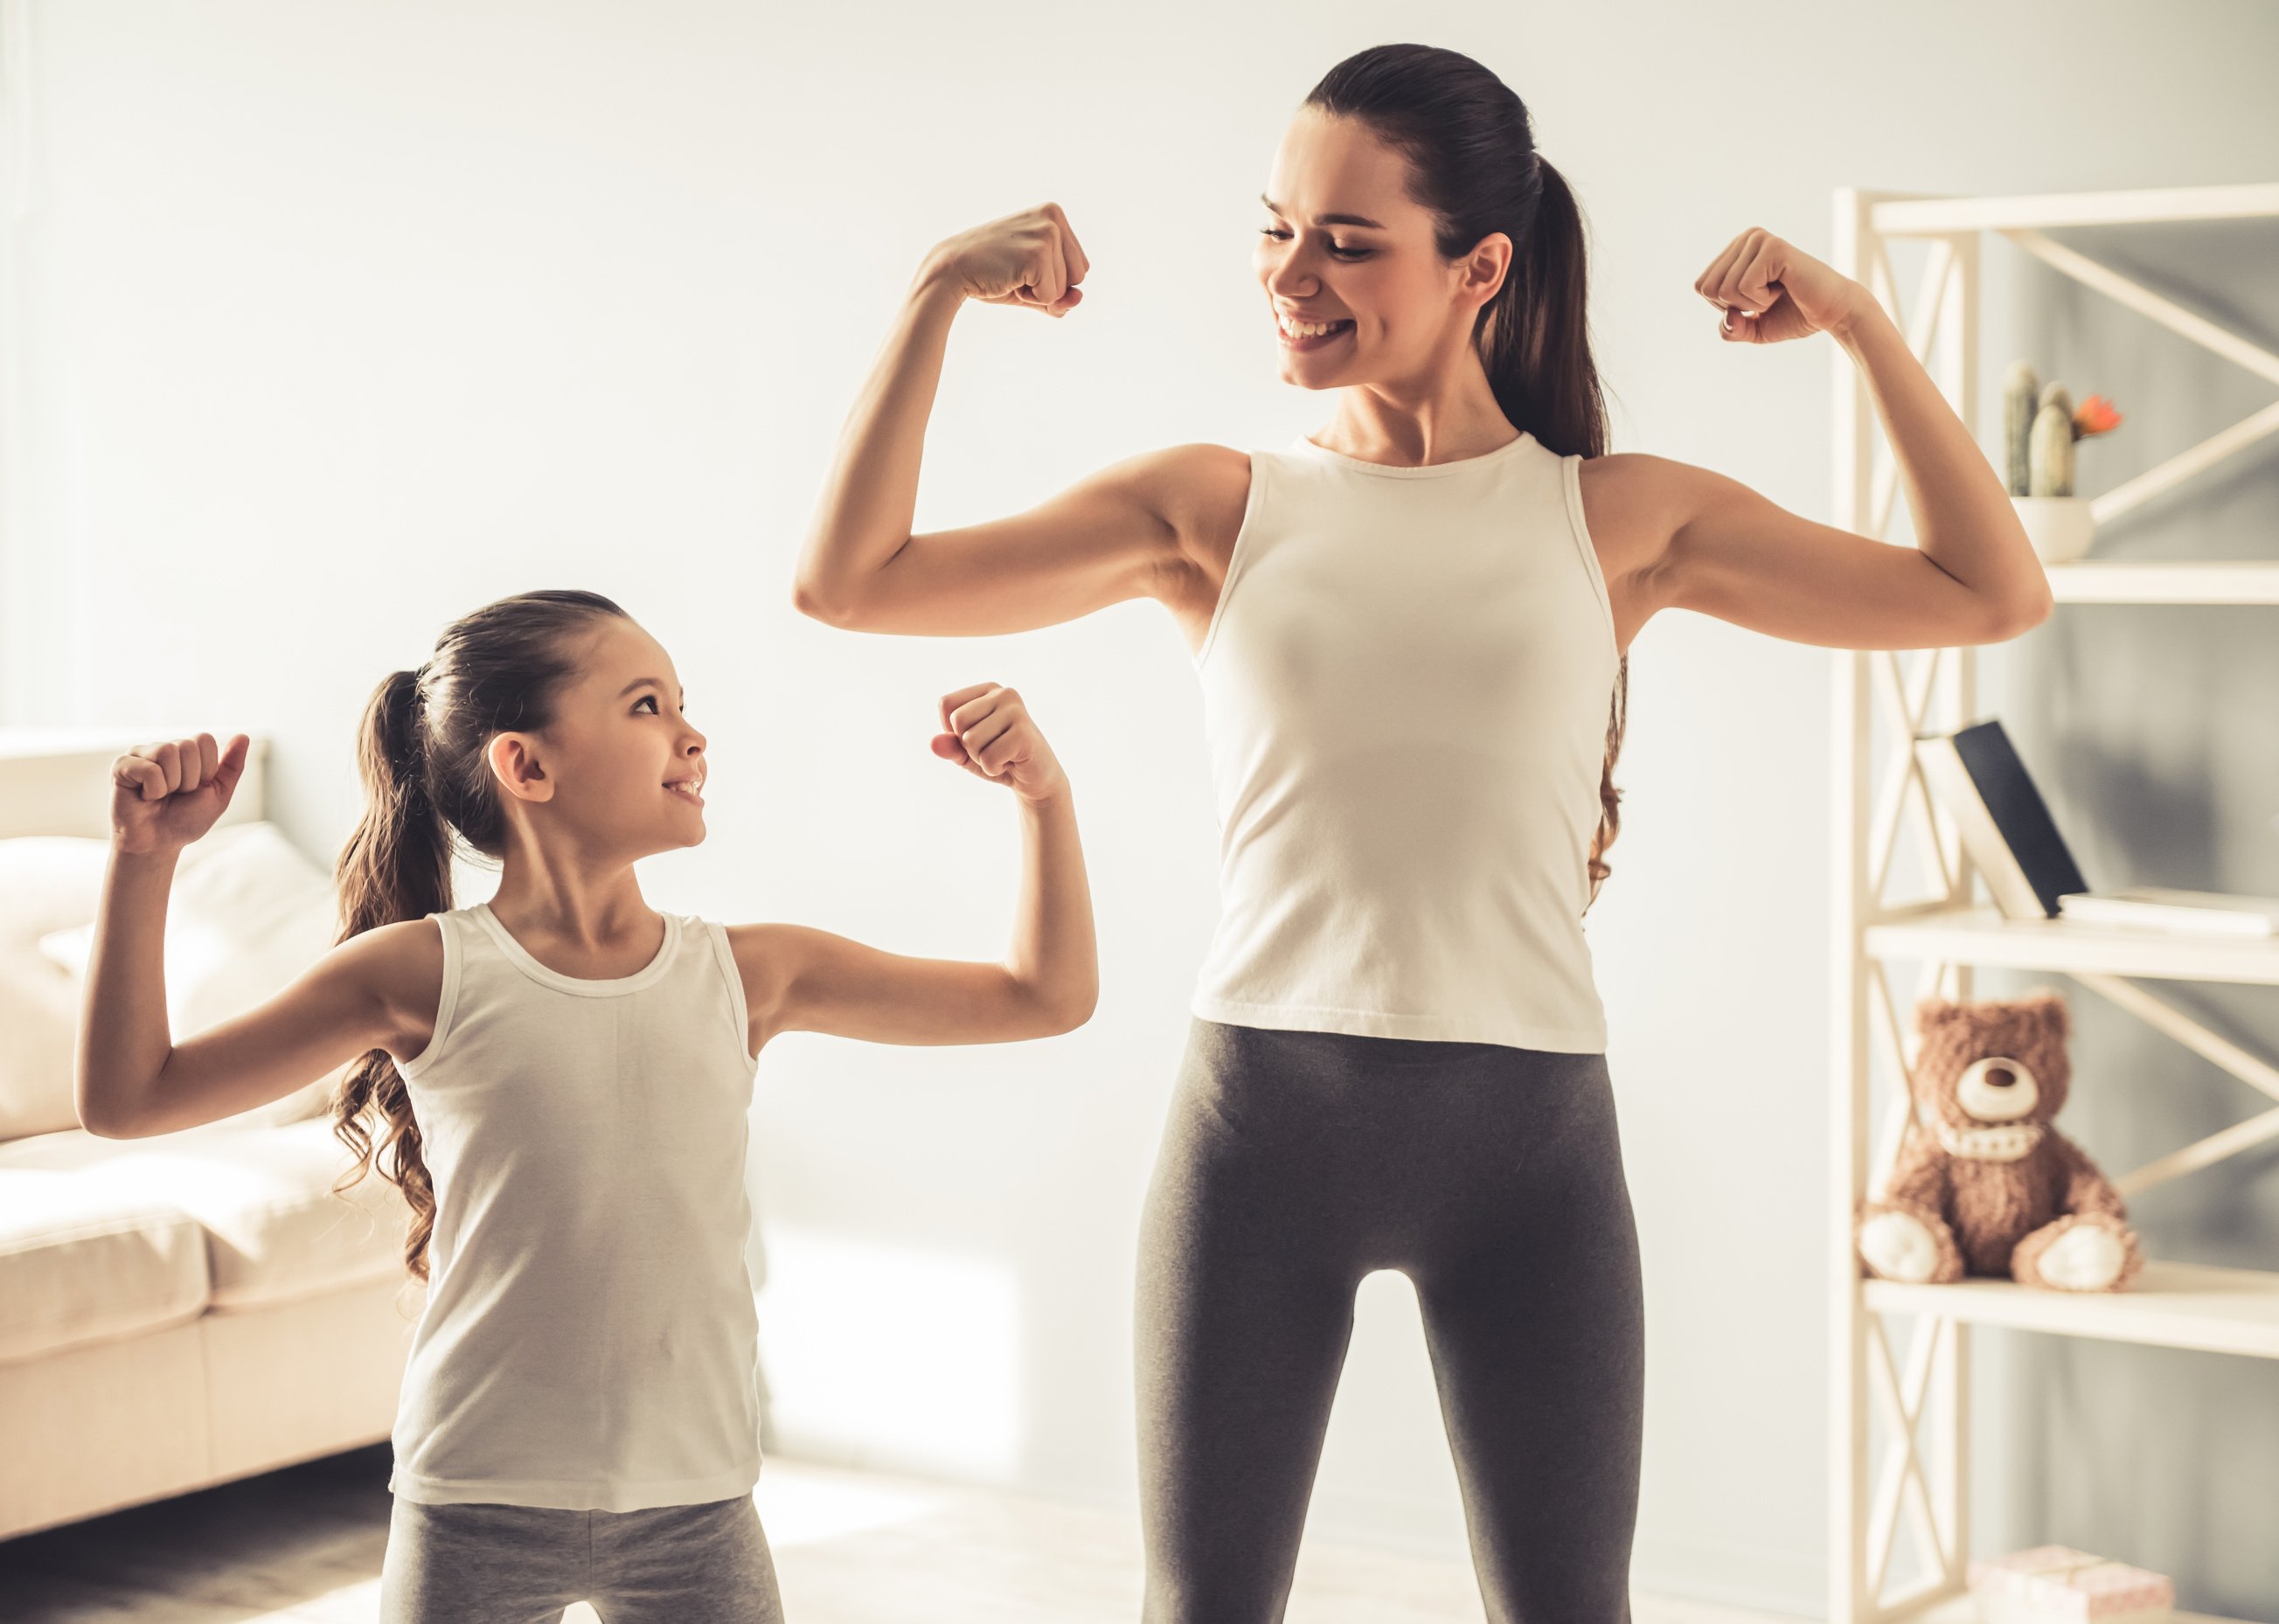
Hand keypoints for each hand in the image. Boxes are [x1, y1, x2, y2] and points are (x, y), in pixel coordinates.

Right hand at [110, 733, 250, 856]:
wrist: (158, 844)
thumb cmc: (186, 820)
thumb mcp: (218, 795)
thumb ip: (232, 766)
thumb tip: (243, 736)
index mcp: (187, 752)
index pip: (205, 739)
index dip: (206, 769)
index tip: (196, 788)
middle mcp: (163, 748)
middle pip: (188, 745)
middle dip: (190, 778)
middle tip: (176, 795)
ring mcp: (140, 754)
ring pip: (167, 751)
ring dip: (172, 783)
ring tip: (161, 795)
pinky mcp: (122, 766)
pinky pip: (148, 768)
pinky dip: (154, 789)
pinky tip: (145, 797)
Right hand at [922, 203, 1088, 316]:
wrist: (952, 269)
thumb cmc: (992, 274)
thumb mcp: (1033, 281)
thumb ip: (1061, 294)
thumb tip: (1078, 297)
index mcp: (1054, 214)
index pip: (1080, 266)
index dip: (1053, 279)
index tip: (1022, 264)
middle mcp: (1053, 217)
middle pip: (1079, 276)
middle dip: (1049, 286)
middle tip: (1015, 270)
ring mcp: (1046, 233)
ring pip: (1066, 288)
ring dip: (1038, 292)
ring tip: (1010, 273)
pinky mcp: (1037, 253)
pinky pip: (1051, 297)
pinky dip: (1030, 298)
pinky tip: (1008, 279)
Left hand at [932, 684, 1067, 802]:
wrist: (1035, 779)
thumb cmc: (999, 759)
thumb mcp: (966, 752)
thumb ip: (949, 746)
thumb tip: (933, 743)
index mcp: (988, 690)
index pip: (947, 704)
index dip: (952, 730)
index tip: (976, 737)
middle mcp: (1004, 694)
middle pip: (958, 720)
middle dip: (967, 746)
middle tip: (992, 749)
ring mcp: (1016, 711)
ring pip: (970, 741)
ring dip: (982, 759)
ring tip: (1003, 756)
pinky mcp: (1025, 734)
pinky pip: (988, 757)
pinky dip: (993, 768)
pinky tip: (1011, 763)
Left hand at [1694, 226, 1867, 344]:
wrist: (1833, 313)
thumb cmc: (1794, 316)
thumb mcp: (1752, 328)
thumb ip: (1730, 329)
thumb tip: (1727, 318)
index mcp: (1736, 250)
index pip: (1701, 286)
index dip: (1725, 307)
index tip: (1755, 302)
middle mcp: (1746, 238)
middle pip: (1708, 288)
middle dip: (1735, 307)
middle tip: (1768, 298)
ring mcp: (1759, 239)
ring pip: (1724, 289)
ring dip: (1752, 304)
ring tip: (1777, 292)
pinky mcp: (1773, 247)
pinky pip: (1744, 287)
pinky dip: (1763, 299)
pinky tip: (1784, 287)